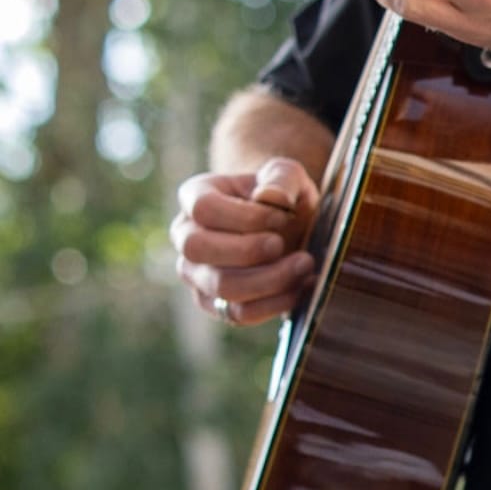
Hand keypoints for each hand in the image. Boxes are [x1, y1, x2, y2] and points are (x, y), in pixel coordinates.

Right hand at [170, 157, 318, 326]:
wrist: (290, 229)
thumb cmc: (283, 198)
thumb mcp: (289, 175)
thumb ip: (282, 177)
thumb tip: (269, 197)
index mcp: (196, 196)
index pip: (203, 208)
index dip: (245, 216)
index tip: (282, 216)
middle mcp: (186, 236)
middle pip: (198, 250)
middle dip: (247, 251)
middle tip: (283, 244)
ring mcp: (196, 274)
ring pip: (221, 287)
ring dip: (269, 279)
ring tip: (304, 264)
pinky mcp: (215, 304)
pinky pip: (238, 314)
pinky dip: (274, 304)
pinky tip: (302, 287)